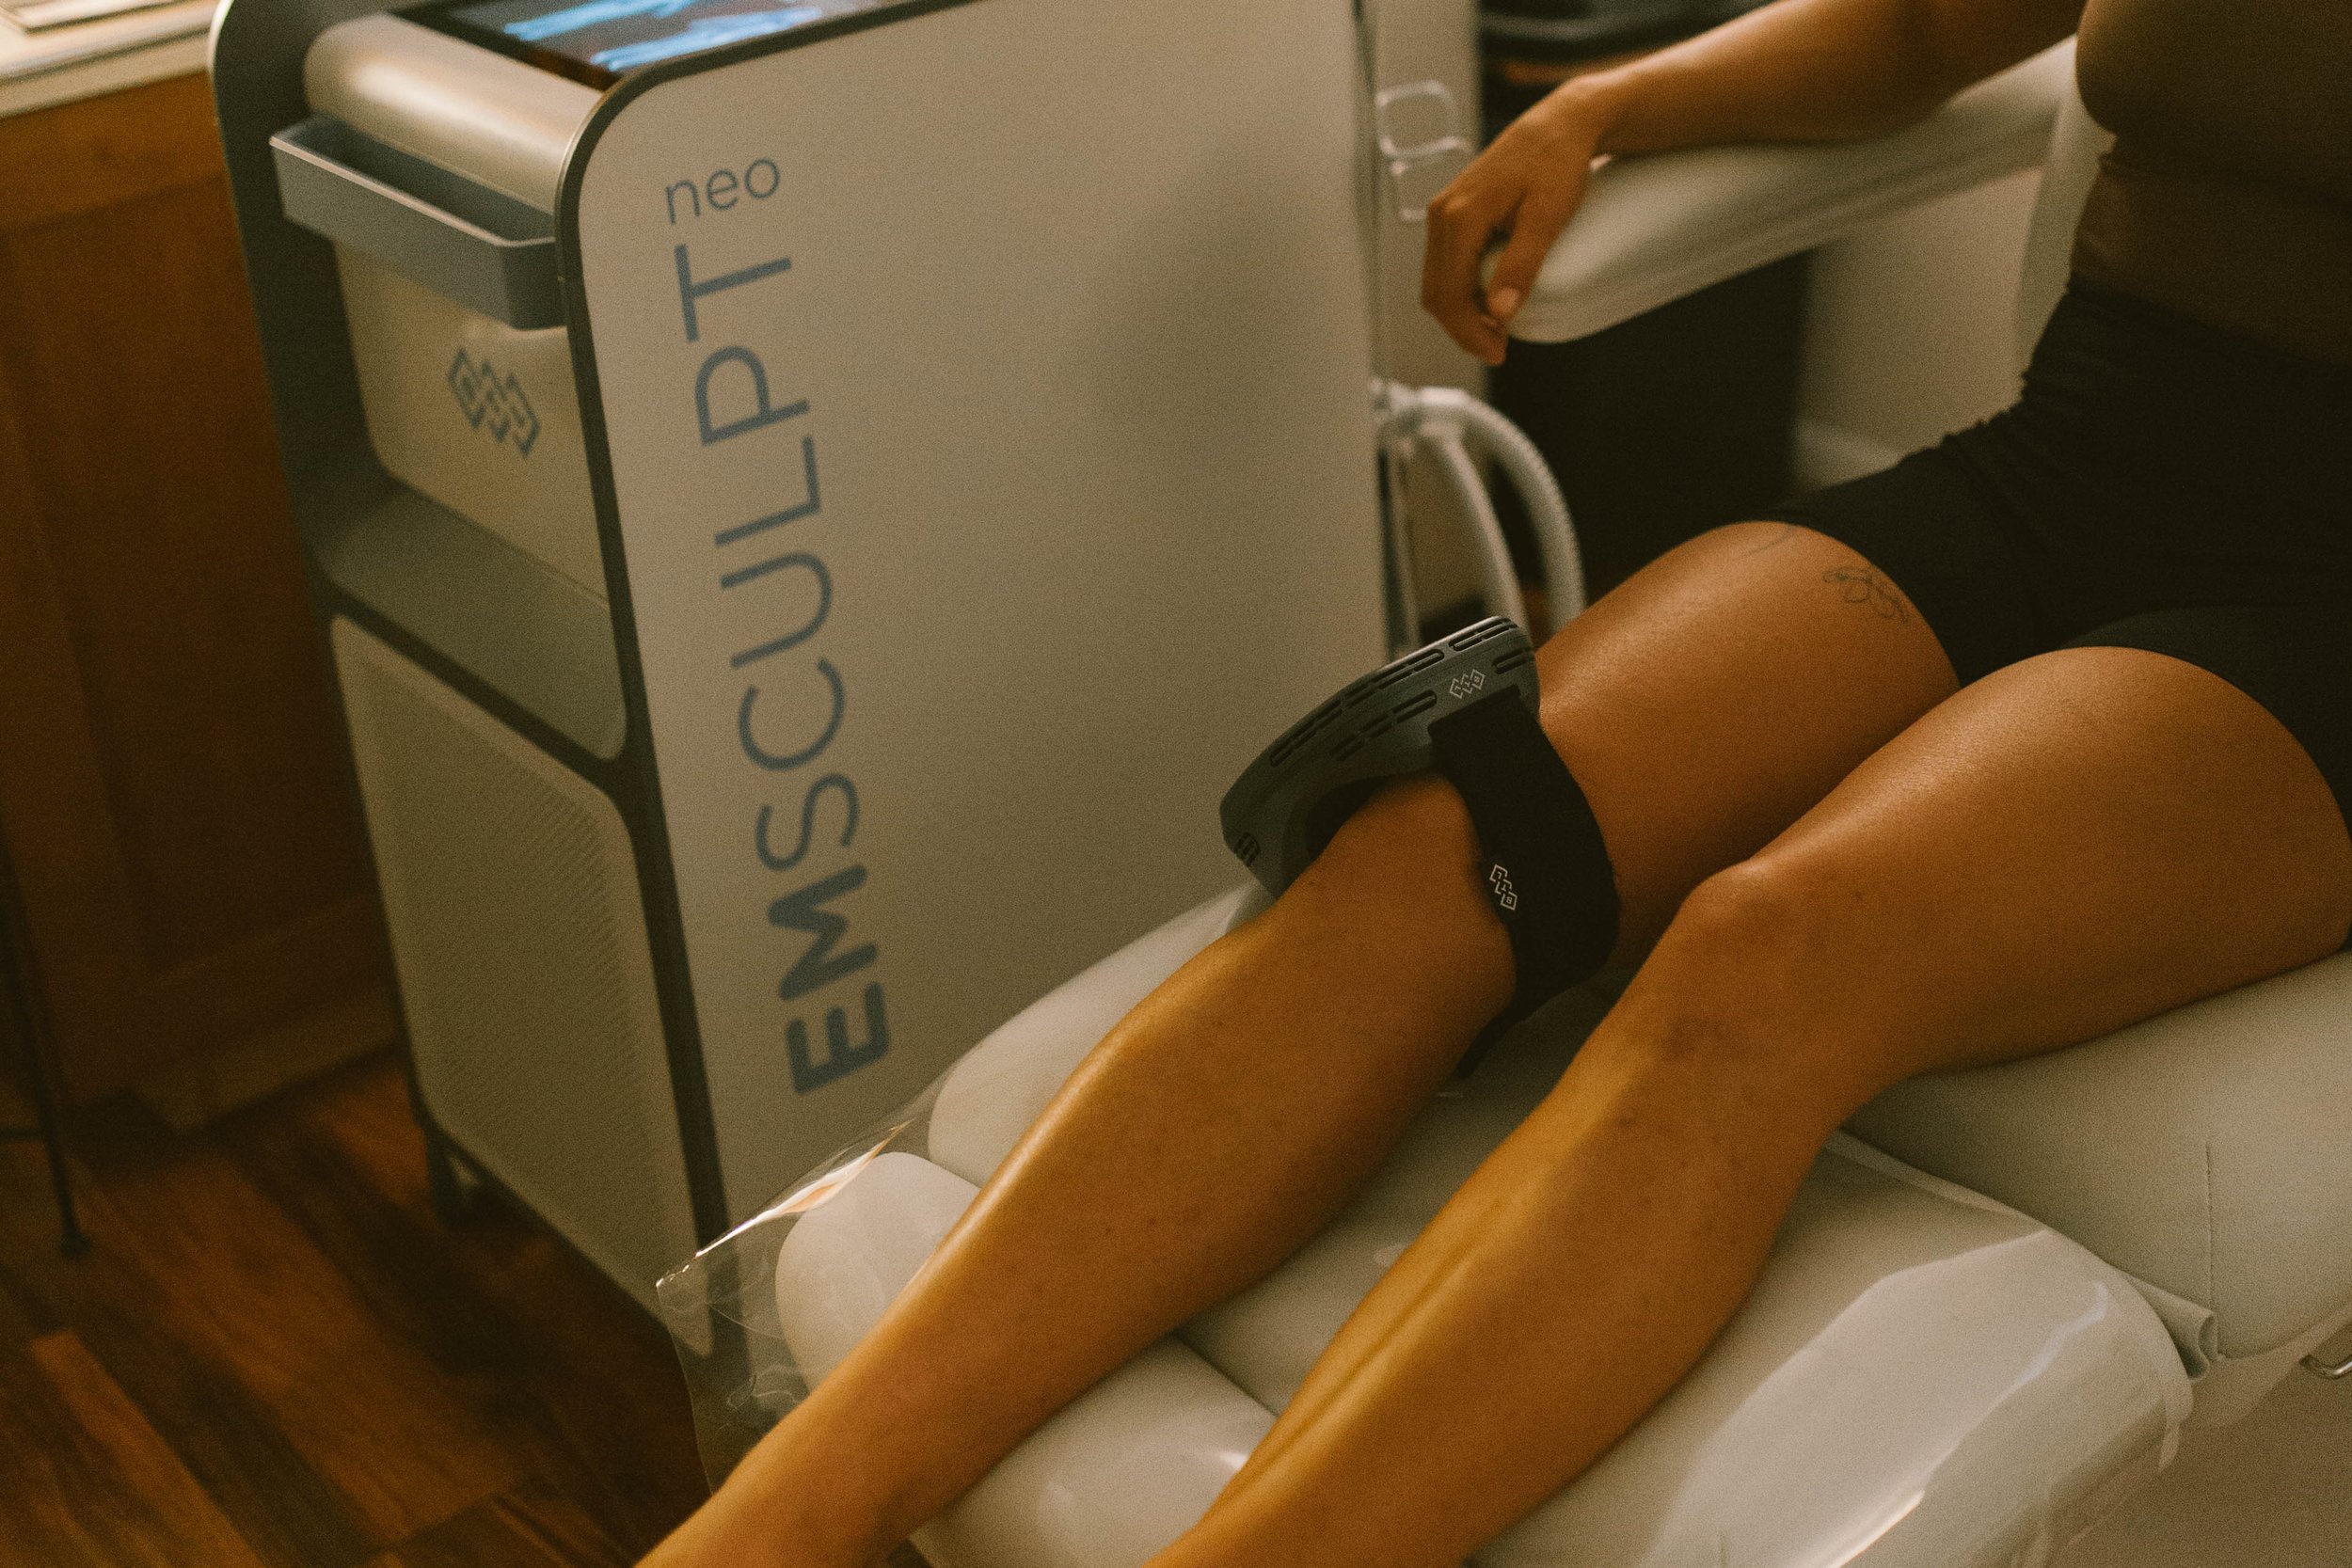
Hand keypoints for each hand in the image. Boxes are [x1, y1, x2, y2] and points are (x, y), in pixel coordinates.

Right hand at [1420, 87, 1611, 365]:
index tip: (1498, 354)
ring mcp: (1443, 211)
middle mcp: (1441, 214)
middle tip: (1499, 349)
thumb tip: (1501, 313)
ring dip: (1460, 312)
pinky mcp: (1453, 211)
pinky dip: (1461, 290)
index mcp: (1458, 218)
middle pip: (1436, 293)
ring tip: (1497, 329)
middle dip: (1463, 328)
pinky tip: (1489, 300)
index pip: (1448, 294)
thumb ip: (1522, 263)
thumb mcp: (1547, 216)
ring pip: (1437, 280)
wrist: (1561, 123)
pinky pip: (1445, 263)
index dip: (1469, 332)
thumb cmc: (1559, 164)